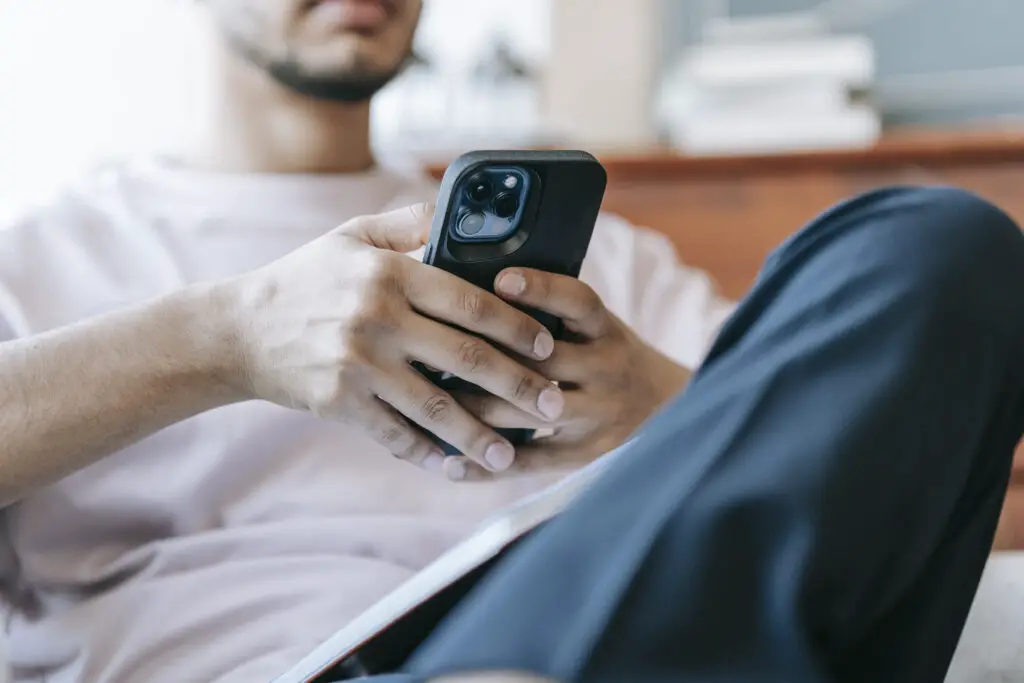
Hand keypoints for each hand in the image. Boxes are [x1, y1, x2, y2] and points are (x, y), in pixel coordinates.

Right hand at [225, 204, 565, 476]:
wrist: (237, 330)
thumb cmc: (304, 279)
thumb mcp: (351, 236)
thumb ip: (409, 223)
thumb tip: (463, 212)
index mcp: (390, 273)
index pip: (471, 302)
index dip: (518, 326)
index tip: (548, 345)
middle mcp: (377, 317)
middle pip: (467, 358)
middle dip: (520, 386)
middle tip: (556, 406)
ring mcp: (357, 364)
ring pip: (436, 407)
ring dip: (481, 435)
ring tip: (513, 455)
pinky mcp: (339, 403)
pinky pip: (395, 435)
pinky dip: (428, 454)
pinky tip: (456, 468)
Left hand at [449, 268, 690, 479]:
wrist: (670, 408)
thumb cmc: (609, 356)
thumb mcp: (598, 327)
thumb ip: (554, 313)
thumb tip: (479, 287)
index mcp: (606, 330)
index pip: (578, 302)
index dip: (542, 288)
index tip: (501, 279)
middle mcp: (606, 370)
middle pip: (542, 363)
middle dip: (483, 358)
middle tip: (429, 349)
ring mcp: (597, 415)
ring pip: (527, 413)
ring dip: (473, 409)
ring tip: (426, 402)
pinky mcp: (586, 455)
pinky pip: (530, 462)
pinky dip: (486, 466)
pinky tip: (447, 464)